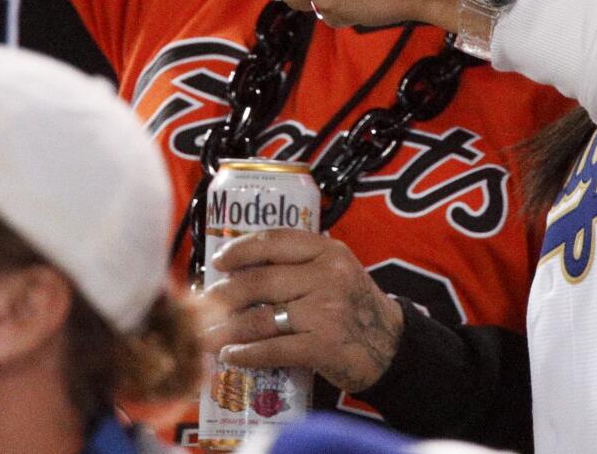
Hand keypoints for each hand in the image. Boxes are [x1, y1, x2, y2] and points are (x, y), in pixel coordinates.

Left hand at [203, 231, 403, 394]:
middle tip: (205, 303)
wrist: (391, 346)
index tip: (220, 260)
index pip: (275, 241)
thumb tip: (242, 265)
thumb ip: (301, 262)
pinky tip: (231, 355)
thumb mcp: (338, 270)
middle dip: (224, 294)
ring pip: (261, 318)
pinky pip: (273, 349)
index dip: (241, 249)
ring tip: (207, 334)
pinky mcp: (322, 346)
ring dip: (227, 328)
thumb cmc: (355, 306)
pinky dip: (247, 354)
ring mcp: (325, 312)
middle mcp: (327, 277)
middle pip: (260, 281)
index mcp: (328, 251)